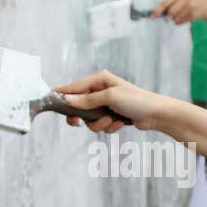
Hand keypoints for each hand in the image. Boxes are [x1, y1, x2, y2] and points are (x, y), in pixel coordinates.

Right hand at [55, 69, 174, 132]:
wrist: (157, 114)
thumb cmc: (137, 101)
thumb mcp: (110, 98)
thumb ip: (88, 100)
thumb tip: (67, 99)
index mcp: (99, 80)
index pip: (74, 86)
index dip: (62, 95)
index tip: (49, 101)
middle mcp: (100, 89)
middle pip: (78, 104)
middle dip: (83, 116)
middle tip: (79, 123)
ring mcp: (106, 103)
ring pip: (89, 118)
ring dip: (99, 123)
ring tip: (112, 121)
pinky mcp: (111, 114)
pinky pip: (100, 124)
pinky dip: (109, 126)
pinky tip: (121, 123)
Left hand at [150, 0, 206, 24]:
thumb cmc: (190, 1)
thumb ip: (170, 4)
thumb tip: (157, 13)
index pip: (165, 3)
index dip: (157, 10)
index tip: (152, 17)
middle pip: (170, 13)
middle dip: (168, 17)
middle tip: (168, 18)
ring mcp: (189, 7)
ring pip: (174, 19)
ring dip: (174, 20)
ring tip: (181, 15)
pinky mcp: (192, 15)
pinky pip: (179, 22)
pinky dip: (179, 22)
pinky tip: (185, 18)